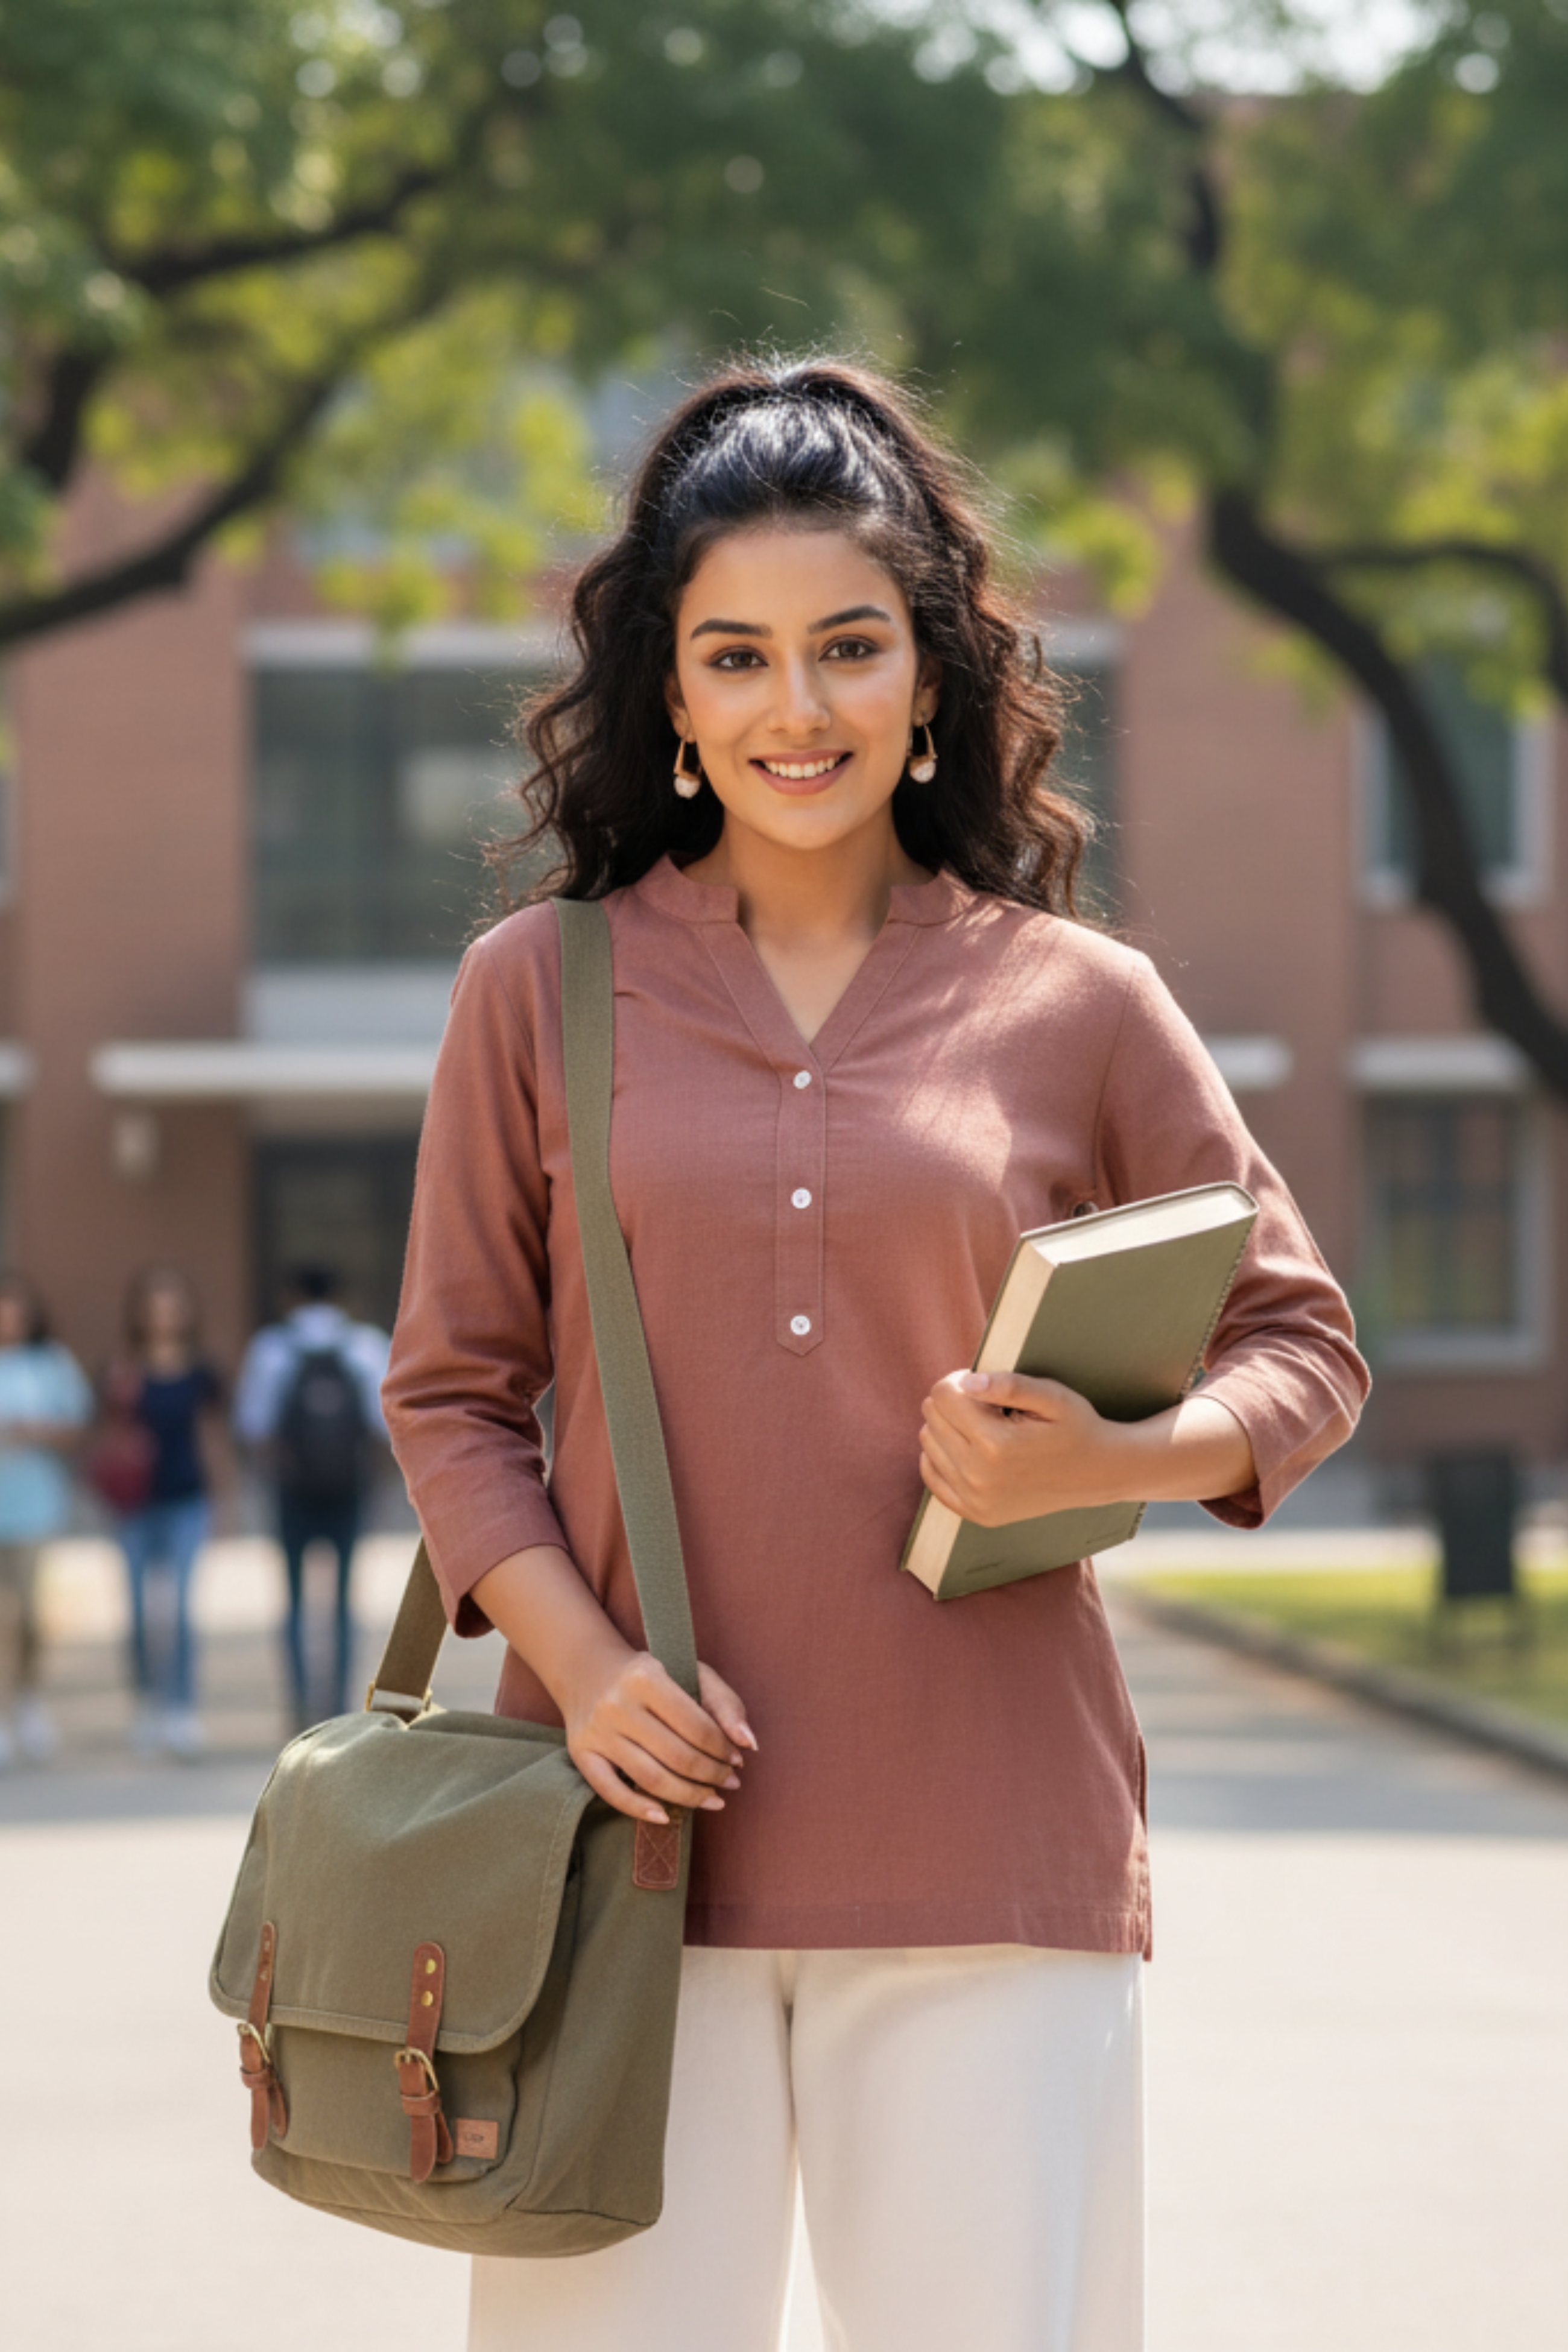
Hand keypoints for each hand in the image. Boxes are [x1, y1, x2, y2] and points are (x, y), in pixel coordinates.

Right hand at [561, 1646, 756, 1828]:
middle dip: (712, 1775)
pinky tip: (665, 1816)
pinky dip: (640, 1810)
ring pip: (651, 1779)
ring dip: (689, 1796)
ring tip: (712, 1799)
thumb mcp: (689, 1672)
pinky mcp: (581, 1754)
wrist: (587, 1669)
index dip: (724, 1750)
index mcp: (646, 1678)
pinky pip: (612, 1793)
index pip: (698, 1727)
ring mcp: (597, 1732)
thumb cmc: (648, 1675)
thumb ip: (725, 1703)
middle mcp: (618, 1705)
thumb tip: (748, 1743)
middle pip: (678, 1757)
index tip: (737, 1759)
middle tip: (729, 1782)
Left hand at [918, 1369, 1127, 1525]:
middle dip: (955, 1401)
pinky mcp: (975, 1513)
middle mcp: (979, 1476)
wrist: (1098, 1474)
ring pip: (928, 1441)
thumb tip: (968, 1383)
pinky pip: (931, 1475)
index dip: (961, 1379)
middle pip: (932, 1415)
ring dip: (949, 1427)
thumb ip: (1009, 1385)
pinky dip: (942, 1455)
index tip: (983, 1384)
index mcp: (995, 1444)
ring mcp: (975, 1499)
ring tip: (985, 1427)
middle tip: (988, 1405)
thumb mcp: (1052, 1396)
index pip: (943, 1394)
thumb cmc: (1076, 1427)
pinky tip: (971, 1448)